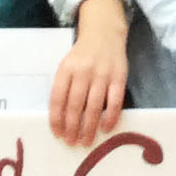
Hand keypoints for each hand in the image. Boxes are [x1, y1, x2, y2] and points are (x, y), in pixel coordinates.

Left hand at [50, 0, 127, 145]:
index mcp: (66, 69)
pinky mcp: (119, 77)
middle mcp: (83, 71)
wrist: (104, 32)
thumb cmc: (82, 54)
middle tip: (71, 142)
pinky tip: (106, 128)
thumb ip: (64, 87)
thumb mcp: (67, 65)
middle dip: (72, 127)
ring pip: (94, 106)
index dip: (56, 118)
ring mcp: (102, 74)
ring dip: (89, 127)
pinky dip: (110, 117)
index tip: (57, 133)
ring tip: (85, 141)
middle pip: (75, 105)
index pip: (57, 98)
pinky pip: (115, 101)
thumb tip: (61, 118)